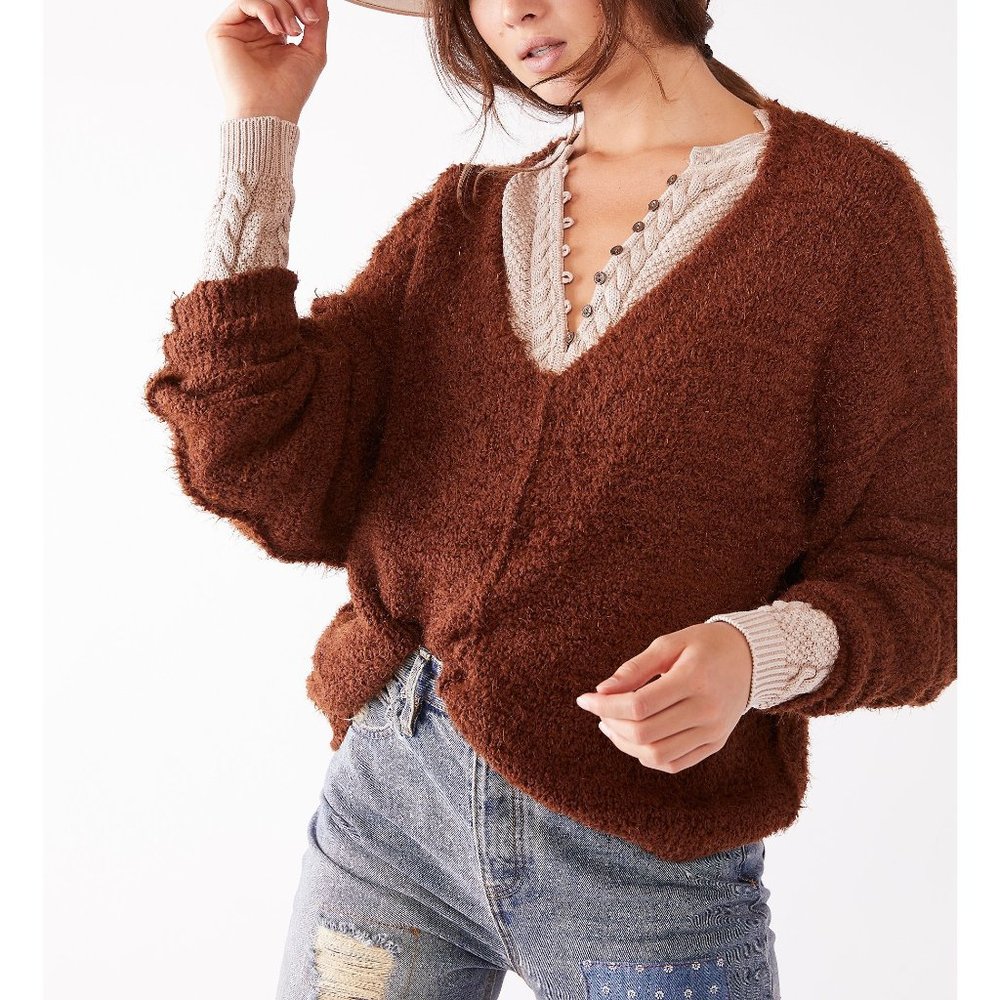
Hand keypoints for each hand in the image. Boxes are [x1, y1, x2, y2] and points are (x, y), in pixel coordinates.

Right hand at [205, 1, 329, 122]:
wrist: (270, 111)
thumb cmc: (290, 90)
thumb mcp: (313, 52)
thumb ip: (318, 21)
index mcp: (272, 34)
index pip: (285, 4)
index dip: (301, 3)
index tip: (314, 16)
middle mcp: (253, 29)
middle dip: (294, 2)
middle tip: (308, 18)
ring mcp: (237, 29)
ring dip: (282, 7)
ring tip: (292, 31)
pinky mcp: (222, 31)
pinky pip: (243, 1)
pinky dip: (265, 9)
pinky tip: (276, 31)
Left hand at [574, 623, 753, 773]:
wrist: (752, 659)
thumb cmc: (704, 645)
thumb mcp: (669, 644)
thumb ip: (635, 668)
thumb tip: (602, 691)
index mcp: (694, 679)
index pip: (639, 705)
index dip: (605, 705)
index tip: (584, 699)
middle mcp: (706, 711)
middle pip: (645, 733)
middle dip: (611, 724)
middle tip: (598, 710)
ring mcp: (713, 731)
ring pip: (657, 755)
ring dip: (625, 744)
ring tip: (610, 725)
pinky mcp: (715, 744)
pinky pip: (674, 763)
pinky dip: (647, 757)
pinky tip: (633, 739)